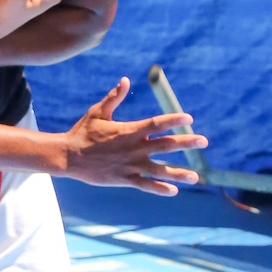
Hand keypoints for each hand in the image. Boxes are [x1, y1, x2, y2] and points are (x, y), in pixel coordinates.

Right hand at [65, 78, 207, 193]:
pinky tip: (173, 191)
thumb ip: (114, 98)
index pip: (157, 124)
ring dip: (179, 173)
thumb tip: (125, 80)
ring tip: (196, 177)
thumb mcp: (97, 112)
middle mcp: (134, 148)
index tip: (189, 119)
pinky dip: (159, 188)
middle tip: (204, 141)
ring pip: (160, 170)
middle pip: (166, 145)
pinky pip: (145, 185)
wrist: (68, 157)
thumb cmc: (82, 133)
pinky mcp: (124, 179)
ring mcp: (130, 165)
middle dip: (187, 143)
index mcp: (129, 131)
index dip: (174, 120)